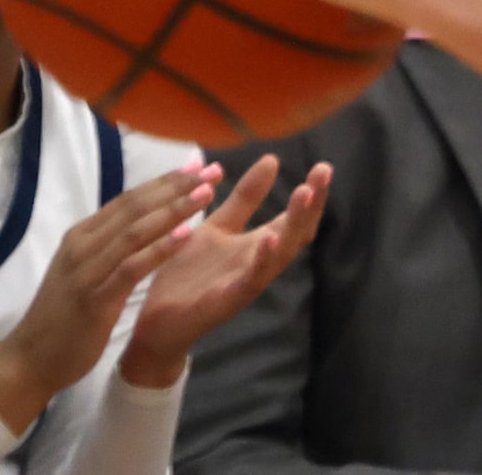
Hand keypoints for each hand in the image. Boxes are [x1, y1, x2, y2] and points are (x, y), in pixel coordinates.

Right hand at [0, 165, 219, 434]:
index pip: (128, 199)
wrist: (30, 359)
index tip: (196, 165)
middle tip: (210, 170)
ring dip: (173, 210)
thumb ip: (105, 246)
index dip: (164, 181)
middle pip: (135, 206)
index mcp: (82, 235)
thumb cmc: (62, 316)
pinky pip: (131, 267)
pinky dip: (159, 249)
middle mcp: (84, 245)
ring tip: (205, 194)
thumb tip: (136, 224)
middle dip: (175, 186)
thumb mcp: (82, 270)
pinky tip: (186, 236)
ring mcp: (87, 270)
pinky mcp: (94, 298)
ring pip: (135, 230)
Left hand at [120, 154, 330, 387]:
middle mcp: (256, 263)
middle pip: (293, 234)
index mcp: (254, 245)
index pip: (291, 219)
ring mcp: (244, 283)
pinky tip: (269, 239)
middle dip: (310, 205)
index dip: (310, 195)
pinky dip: (262, 261)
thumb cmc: (189, 273)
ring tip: (304, 195)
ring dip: (293, 226)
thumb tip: (272, 159)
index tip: (323, 166)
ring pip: (279, 255)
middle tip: (323, 173)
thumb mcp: (217, 226)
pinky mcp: (226, 302)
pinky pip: (249, 282)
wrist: (157, 322)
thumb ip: (244, 198)